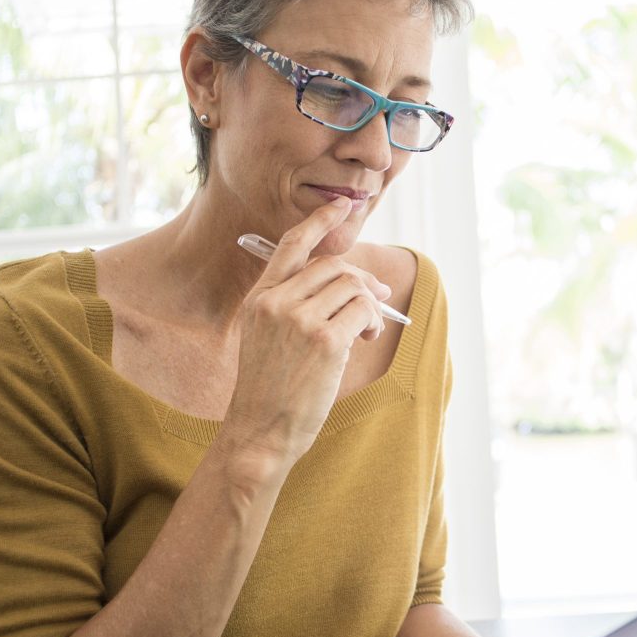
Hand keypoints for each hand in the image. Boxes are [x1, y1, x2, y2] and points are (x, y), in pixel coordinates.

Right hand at [220, 198, 392, 465]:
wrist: (259, 431)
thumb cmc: (269, 392)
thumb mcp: (267, 339)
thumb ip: (295, 307)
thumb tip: (354, 284)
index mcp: (259, 299)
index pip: (290, 246)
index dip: (319, 222)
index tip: (342, 206)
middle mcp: (275, 303)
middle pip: (333, 266)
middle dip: (362, 280)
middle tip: (378, 300)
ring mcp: (299, 320)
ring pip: (352, 287)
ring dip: (370, 306)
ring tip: (366, 331)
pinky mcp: (325, 340)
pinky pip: (363, 311)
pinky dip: (373, 321)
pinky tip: (366, 338)